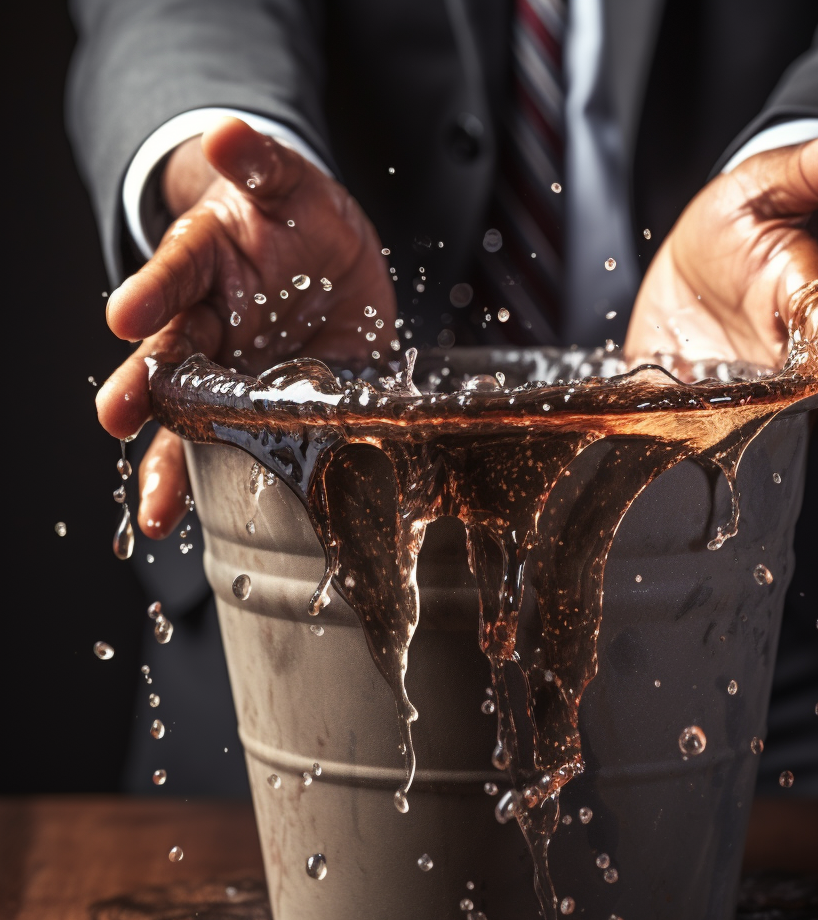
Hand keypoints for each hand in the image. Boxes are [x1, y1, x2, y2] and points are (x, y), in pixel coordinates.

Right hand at [96, 117, 395, 537]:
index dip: (154, 296)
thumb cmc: (294, 221)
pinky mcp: (280, 410)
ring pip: (199, 424)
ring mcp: (243, 378)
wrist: (330, 258)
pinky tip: (199, 518)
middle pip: (173, 364)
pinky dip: (230, 480)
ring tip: (156, 512)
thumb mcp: (282, 184)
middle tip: (116, 419)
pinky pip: (258, 447)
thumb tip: (228, 133)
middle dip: (146, 391)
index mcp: (207, 272)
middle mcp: (214, 331)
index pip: (175, 282)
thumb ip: (259, 164)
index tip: (126, 317)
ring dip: (175, 463)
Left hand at [624, 123, 817, 489]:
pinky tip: (693, 481)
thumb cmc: (742, 221)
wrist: (700, 256)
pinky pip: (705, 433)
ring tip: (798, 489)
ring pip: (778, 428)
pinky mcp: (706, 403)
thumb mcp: (767, 185)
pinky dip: (700, 456)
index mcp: (802, 297)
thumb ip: (811, 171)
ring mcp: (749, 386)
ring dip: (790, 456)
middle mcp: (785, 354)